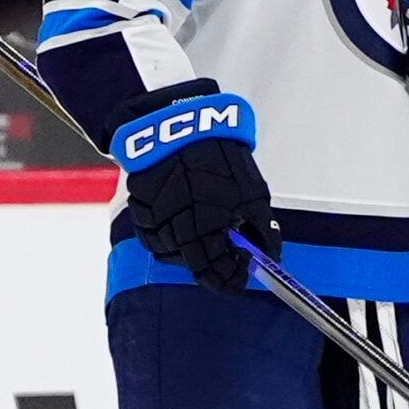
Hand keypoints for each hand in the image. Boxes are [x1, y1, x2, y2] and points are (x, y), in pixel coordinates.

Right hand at [113, 82, 280, 293]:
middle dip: (210, 267)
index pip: (218, 272)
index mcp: (210, 227)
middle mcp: (180, 229)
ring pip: (171, 253)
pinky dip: (166, 234)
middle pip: (194, 266)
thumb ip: (260, 227)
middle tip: (222, 261)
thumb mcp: (252, 191)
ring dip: (187, 249)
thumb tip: (268, 254)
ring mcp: (157, 221)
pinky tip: (178, 217)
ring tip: (199, 227)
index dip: (230, 279)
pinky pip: (154, 235)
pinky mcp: (140, 211)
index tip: (238, 280)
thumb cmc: (219, 158)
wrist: (177, 127)